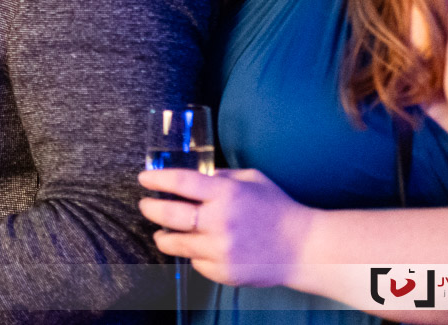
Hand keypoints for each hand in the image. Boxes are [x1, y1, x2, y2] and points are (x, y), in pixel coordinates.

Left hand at [138, 167, 314, 288]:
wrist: (304, 248)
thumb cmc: (277, 209)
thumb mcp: (251, 179)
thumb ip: (221, 176)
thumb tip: (193, 178)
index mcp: (227, 193)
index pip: (181, 182)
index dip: (157, 179)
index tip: (143, 178)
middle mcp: (220, 221)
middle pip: (169, 214)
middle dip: (150, 208)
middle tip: (145, 204)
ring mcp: (220, 249)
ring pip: (176, 243)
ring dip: (163, 236)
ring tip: (161, 231)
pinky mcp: (223, 271)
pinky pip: (195, 262)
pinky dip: (191, 253)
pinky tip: (196, 247)